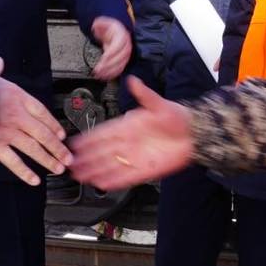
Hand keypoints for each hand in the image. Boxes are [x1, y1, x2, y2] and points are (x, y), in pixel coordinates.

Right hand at [0, 57, 71, 185]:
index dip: (54, 124)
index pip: (42, 112)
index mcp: (18, 97)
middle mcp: (17, 116)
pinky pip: (14, 162)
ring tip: (58, 168)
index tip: (61, 133)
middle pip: (43, 134)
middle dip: (57, 148)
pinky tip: (34, 180)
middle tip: (67, 157)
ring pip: (34, 149)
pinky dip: (24, 173)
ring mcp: (8, 132)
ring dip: (48, 160)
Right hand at [69, 77, 193, 189]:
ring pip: (110, 165)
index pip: (104, 133)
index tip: (75, 142)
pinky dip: (113, 181)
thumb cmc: (178, 117)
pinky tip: (101, 184)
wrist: (195, 134)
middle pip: (102, 152)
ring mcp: (135, 157)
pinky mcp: (144, 169)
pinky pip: (125, 177)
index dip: (88, 138)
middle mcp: (128, 142)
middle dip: (86, 157)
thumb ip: (145, 94)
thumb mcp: (159, 103)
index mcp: (128, 126)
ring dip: (94, 170)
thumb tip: (133, 80)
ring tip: (79, 175)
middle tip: (70, 162)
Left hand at [89, 16, 131, 80]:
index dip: (111, 54)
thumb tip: (96, 26)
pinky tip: (105, 76)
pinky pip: (120, 68)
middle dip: (109, 65)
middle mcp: (126, 45)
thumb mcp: (104, 22)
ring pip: (121, 65)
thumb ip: (99, 24)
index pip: (118, 46)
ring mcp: (125, 54)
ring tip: (100, 75)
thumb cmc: (110, 28)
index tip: (103, 59)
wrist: (116, 31)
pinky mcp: (123, 60)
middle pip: (120, 57)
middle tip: (99, 70)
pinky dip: (113, 74)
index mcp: (122, 36)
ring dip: (110, 71)